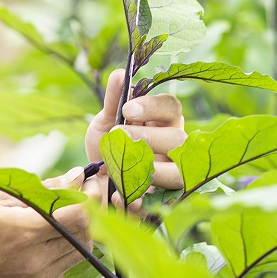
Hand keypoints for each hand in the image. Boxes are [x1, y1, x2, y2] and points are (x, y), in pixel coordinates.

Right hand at [0, 167, 90, 277]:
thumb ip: (41, 187)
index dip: (92, 195)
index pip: (79, 214)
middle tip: (89, 189)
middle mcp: (33, 259)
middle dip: (93, 209)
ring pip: (79, 252)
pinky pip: (63, 265)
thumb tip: (77, 176)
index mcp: (23, 231)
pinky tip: (54, 231)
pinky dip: (66, 246)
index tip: (91, 179)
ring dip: (82, 229)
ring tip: (71, 208)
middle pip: (86, 233)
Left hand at [85, 69, 186, 195]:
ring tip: (123, 167)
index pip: (171, 107)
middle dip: (148, 137)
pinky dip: (139, 200)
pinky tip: (117, 196)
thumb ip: (113, 101)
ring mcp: (173, 175)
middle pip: (179, 138)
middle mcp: (175, 147)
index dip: (152, 106)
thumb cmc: (108, 147)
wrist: (96, 184)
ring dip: (152, 170)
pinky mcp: (164, 201)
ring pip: (180, 173)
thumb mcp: (104, 123)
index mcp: (164, 122)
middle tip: (119, 136)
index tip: (127, 109)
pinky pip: (161, 203)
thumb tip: (119, 74)